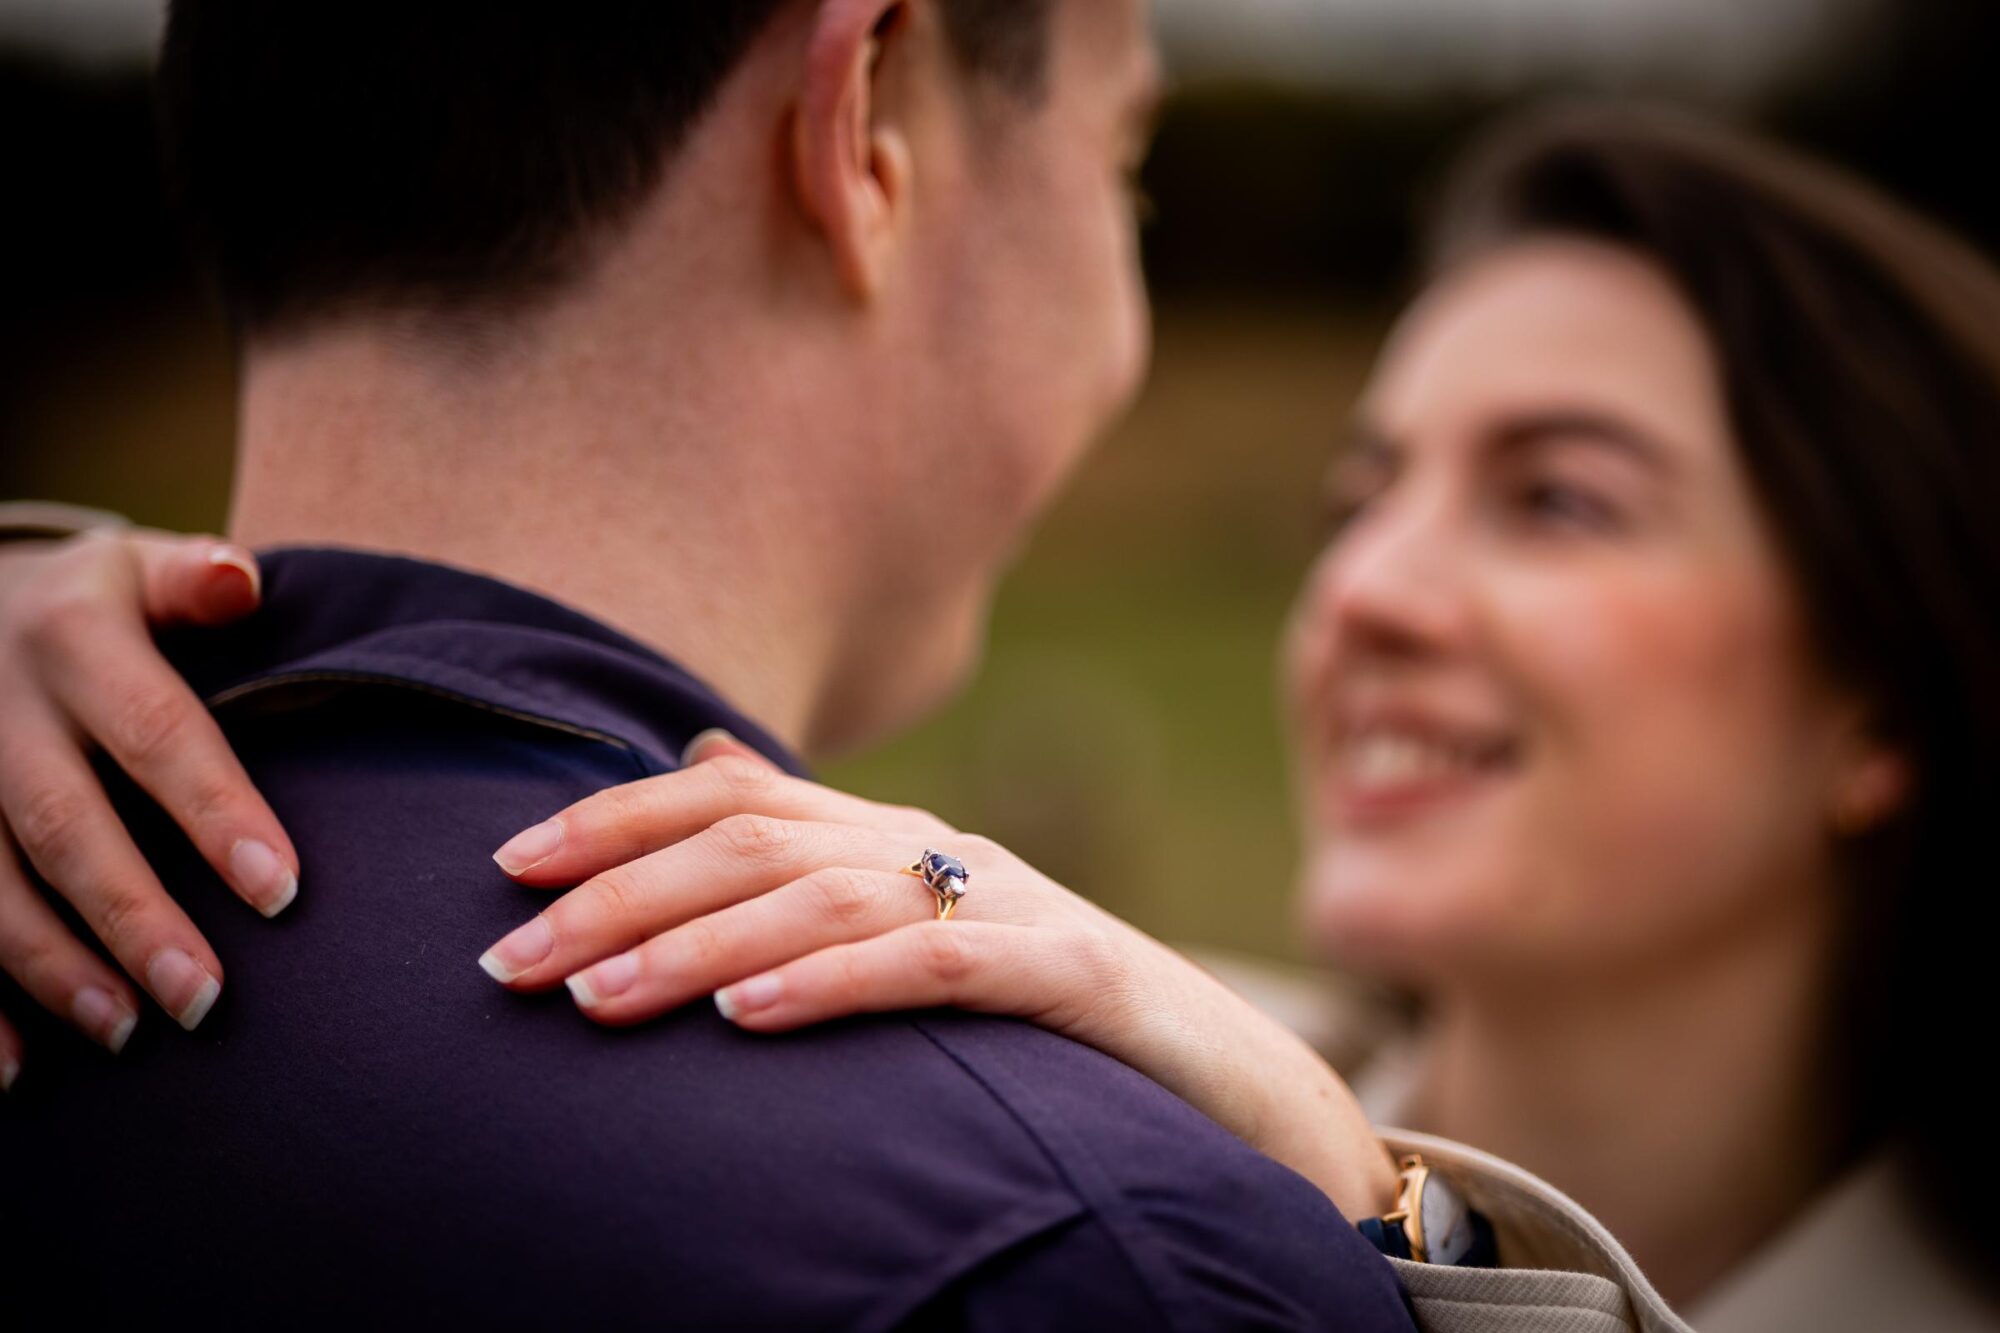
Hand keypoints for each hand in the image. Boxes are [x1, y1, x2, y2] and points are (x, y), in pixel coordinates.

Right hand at [0, 530, 298, 1083]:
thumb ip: (194, 580)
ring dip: (52, 967)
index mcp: (73, 640)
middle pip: (65, 825)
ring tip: (127, 1030)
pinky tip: (15, 1069)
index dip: (215, 810)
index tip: (280, 890)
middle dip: (133, 917)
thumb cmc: (86, 604)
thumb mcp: (133, 567)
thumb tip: (243, 583)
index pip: (157, 733)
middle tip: (205, 998)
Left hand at [481, 735, 1396, 1218]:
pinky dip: (833, 980)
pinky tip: (748, 1017)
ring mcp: (1009, 902)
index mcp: (896, 835)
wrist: (1226, 1075)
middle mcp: (940, 848)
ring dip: (699, 944)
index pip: (734, 795)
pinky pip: (936, 964)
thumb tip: (701, 774)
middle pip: (758, 837)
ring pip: (828, 896)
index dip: (617, 816)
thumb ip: (817, 865)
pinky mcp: (1066, 973)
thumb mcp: (920, 934)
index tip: (509, 864)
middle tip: (512, 960)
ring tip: (597, 1000)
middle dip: (621, 890)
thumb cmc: (1047, 1017)